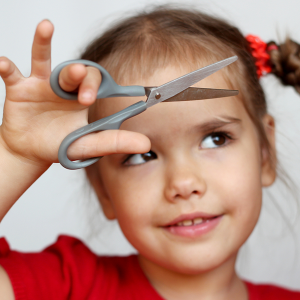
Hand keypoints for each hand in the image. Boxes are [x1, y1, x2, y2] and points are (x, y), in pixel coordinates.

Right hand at [0, 20, 149, 166]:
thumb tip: (145, 144)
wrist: (32, 152)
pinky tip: (3, 62)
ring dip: (43, 44)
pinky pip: (12, 74)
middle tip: (82, 95)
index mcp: (82, 98)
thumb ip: (115, 142)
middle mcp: (64, 88)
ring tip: (46, 28)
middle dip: (78, 77)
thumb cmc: (60, 145)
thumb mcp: (88, 144)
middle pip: (73, 71)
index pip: (95, 82)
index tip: (93, 98)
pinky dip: (6, 67)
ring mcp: (41, 86)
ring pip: (43, 60)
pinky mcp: (19, 89)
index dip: (96, 85)